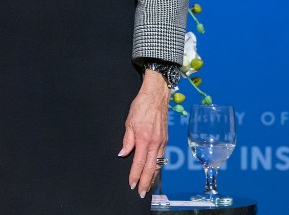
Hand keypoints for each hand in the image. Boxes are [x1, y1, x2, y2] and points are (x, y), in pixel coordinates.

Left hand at [119, 68, 169, 196]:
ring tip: (149, 186)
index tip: (132, 184)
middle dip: (146, 182)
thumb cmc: (141, 106)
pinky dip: (158, 166)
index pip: (138, 162)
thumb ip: (127, 140)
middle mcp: (155, 143)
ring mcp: (162, 141)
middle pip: (151, 168)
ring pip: (158, 163)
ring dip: (153, 176)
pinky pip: (162, 156)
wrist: (156, 96)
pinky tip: (155, 171)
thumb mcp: (129, 122)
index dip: (135, 175)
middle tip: (142, 193)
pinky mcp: (165, 139)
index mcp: (144, 139)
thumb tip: (123, 153)